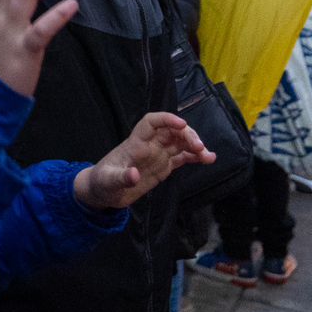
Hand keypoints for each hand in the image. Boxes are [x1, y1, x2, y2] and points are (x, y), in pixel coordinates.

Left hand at [73, 112, 213, 211]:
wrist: (103, 192)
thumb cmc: (102, 182)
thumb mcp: (108, 182)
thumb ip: (121, 178)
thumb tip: (134, 175)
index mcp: (135, 144)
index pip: (151, 123)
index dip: (166, 119)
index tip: (182, 124)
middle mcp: (149, 145)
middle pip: (171, 131)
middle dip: (187, 135)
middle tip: (200, 148)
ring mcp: (157, 155)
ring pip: (179, 142)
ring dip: (195, 145)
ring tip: (208, 156)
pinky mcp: (163, 166)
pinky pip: (182, 157)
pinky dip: (194, 157)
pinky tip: (207, 160)